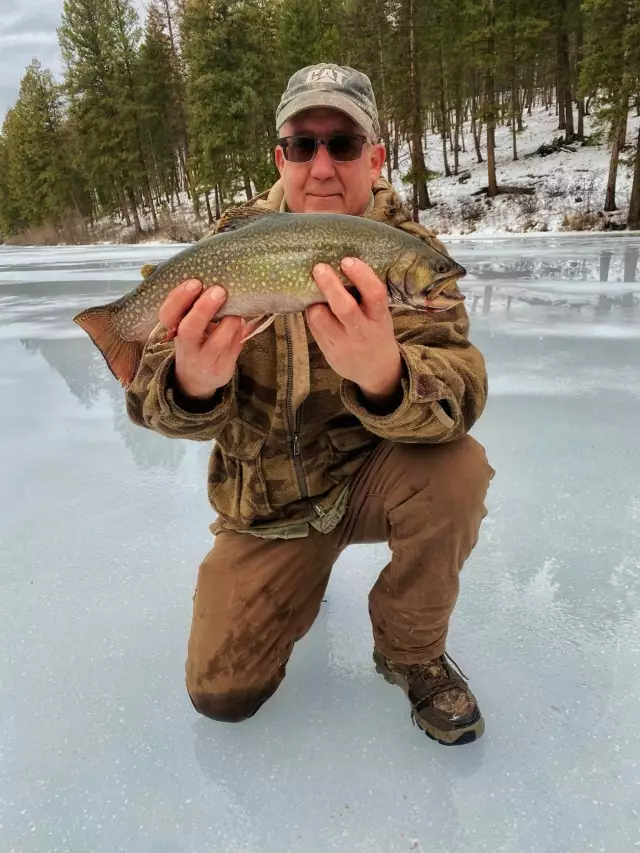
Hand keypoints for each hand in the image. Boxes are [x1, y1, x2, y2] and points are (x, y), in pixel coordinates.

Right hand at [158, 279, 243, 399]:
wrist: (197, 378)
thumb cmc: (195, 340)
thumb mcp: (186, 324)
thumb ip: (193, 305)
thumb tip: (211, 272)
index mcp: (174, 330)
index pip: (168, 314)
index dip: (179, 298)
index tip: (195, 282)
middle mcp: (187, 347)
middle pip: (190, 329)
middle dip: (204, 308)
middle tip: (219, 290)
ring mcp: (205, 360)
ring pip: (219, 340)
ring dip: (231, 320)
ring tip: (236, 310)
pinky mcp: (223, 368)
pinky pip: (235, 347)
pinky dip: (240, 331)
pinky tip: (241, 322)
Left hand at [306, 258, 402, 407]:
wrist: (377, 371)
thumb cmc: (375, 333)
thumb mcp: (379, 315)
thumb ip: (366, 297)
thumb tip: (340, 265)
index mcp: (379, 318)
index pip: (375, 294)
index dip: (361, 275)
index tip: (347, 261)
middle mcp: (362, 331)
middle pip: (345, 308)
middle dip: (330, 286)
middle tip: (319, 268)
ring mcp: (344, 343)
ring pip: (321, 319)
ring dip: (314, 302)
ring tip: (312, 291)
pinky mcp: (329, 351)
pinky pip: (313, 328)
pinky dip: (311, 314)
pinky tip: (313, 307)